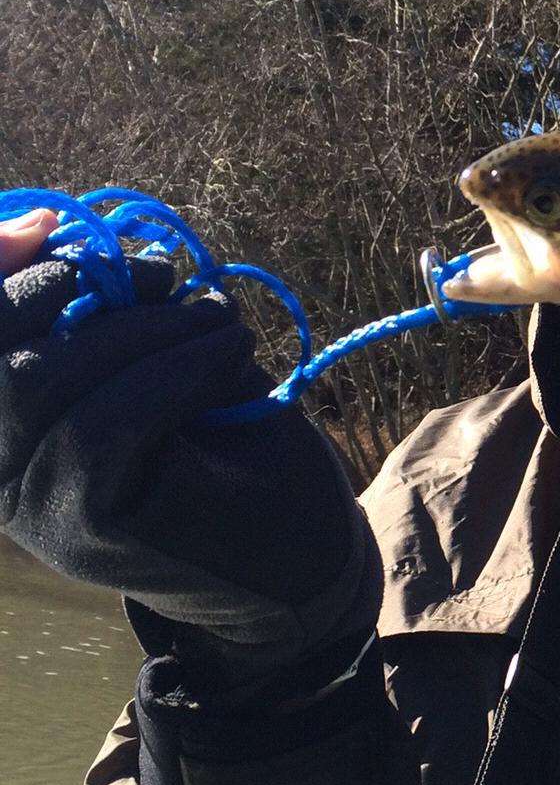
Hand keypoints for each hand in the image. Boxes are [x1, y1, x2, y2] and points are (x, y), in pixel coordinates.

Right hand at [0, 224, 377, 678]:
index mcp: (8, 429)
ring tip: (214, 325)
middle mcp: (0, 470)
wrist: (303, 558)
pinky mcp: (84, 523)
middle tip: (165, 280)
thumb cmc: (233, 451)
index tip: (52, 227)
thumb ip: (100, 309)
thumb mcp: (159, 358)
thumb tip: (52, 225)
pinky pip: (104, 420)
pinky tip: (226, 355)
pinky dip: (173, 367)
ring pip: (41, 379)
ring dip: (140, 329)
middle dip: (74, 289)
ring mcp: (33, 504)